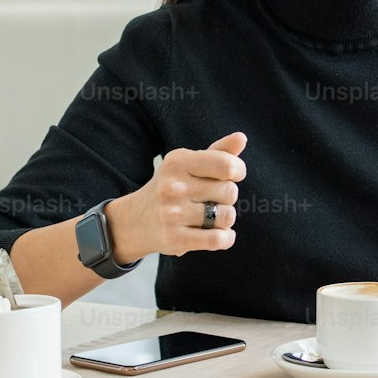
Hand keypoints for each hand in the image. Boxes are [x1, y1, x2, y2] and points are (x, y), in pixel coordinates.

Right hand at [107, 132, 247, 261]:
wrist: (136, 220)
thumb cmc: (172, 186)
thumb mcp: (189, 163)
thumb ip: (219, 151)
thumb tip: (241, 138)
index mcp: (178, 162)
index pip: (226, 165)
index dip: (238, 170)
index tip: (233, 174)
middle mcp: (172, 187)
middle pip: (230, 191)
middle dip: (228, 196)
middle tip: (212, 198)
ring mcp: (172, 214)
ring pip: (227, 216)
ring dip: (226, 218)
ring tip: (212, 216)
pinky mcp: (175, 239)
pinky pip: (217, 239)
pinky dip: (226, 238)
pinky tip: (220, 234)